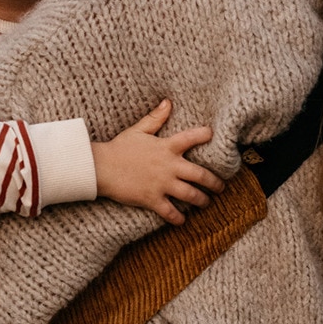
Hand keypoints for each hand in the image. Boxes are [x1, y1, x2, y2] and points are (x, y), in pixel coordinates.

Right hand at [91, 99, 224, 224]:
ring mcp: (162, 184)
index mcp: (166, 147)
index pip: (192, 138)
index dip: (204, 135)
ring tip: (206, 203)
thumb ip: (155, 118)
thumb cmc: (119, 147)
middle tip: (221, 187)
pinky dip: (178, 218)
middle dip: (214, 182)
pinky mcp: (152, 199)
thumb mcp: (138, 130)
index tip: (212, 135)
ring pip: (191, 195)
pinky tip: (182, 221)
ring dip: (202, 200)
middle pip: (201, 175)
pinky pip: (170, 212)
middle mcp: (169, 166)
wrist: (101, 167)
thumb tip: (168, 102)